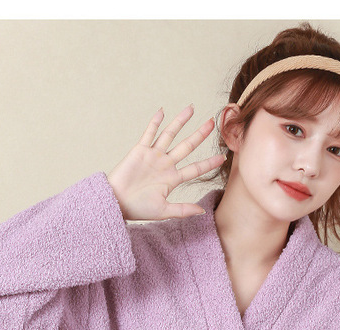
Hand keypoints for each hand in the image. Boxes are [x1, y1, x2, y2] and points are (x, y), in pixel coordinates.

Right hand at [106, 104, 226, 220]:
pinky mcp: (139, 150)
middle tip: (212, 122)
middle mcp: (165, 164)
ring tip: (191, 109)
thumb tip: (202, 211)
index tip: (222, 157)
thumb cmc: (138, 209)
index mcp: (172, 179)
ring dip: (180, 122)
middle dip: (199, 135)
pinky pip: (149, 133)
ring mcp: (153, 156)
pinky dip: (155, 122)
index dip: (209, 163)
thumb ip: (183, 210)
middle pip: (187, 146)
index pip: (195, 169)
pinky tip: (162, 111)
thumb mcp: (164, 212)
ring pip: (170, 135)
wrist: (117, 202)